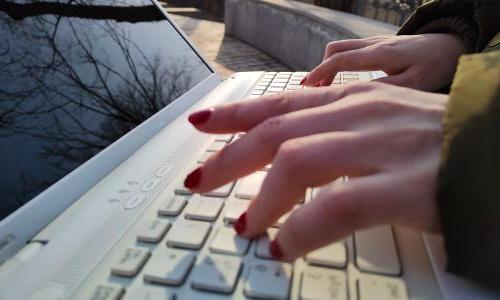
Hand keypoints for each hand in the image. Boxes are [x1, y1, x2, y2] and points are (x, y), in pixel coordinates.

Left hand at [185, 82, 446, 260]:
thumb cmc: (441, 144)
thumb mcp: (381, 126)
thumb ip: (337, 135)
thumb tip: (290, 159)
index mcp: (355, 103)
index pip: (279, 104)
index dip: (235, 114)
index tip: (202, 122)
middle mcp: (363, 115)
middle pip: (275, 131)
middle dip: (228, 158)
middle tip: (199, 182)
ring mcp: (386, 147)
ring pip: (297, 162)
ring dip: (262, 199)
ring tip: (245, 226)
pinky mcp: (411, 186)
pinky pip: (340, 206)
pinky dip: (303, 229)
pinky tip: (285, 246)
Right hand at [303, 34, 465, 90]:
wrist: (451, 46)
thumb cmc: (435, 66)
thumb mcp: (414, 84)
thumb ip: (384, 89)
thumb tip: (354, 97)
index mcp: (380, 54)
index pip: (340, 60)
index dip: (319, 73)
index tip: (306, 88)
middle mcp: (374, 43)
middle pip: (335, 50)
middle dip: (319, 70)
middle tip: (314, 93)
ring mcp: (374, 42)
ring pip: (341, 48)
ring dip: (328, 67)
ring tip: (324, 90)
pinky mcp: (377, 45)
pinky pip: (349, 51)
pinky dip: (338, 64)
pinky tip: (340, 81)